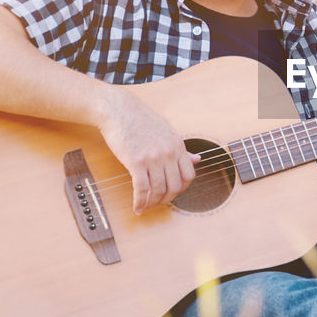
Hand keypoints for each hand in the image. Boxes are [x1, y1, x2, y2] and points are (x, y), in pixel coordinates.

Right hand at [96, 89, 200, 213]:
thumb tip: (197, 160)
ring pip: (158, 190)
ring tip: (146, 206)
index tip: (173, 193)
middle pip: (175, 186)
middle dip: (167, 199)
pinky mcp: (136, 162)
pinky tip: (137, 206)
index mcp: (177, 145)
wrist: (119, 110)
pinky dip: (140, 201)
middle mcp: (168, 153)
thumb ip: (181, 149)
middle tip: (158, 203)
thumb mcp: (167, 132)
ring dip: (152, 203)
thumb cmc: (140, 120)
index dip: (182, 189)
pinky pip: (142, 189)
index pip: (189, 175)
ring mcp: (153, 158)